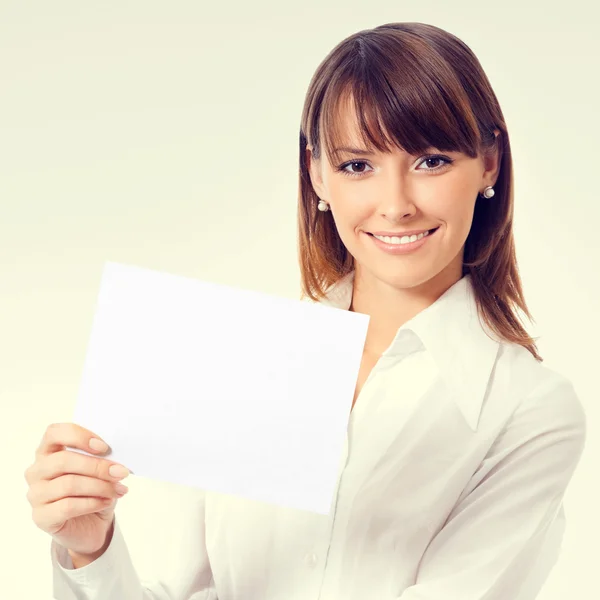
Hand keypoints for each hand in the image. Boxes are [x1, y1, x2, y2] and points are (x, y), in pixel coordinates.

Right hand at [24, 423, 130, 556]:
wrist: (90, 525)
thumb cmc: (94, 490)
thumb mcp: (100, 469)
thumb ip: (101, 457)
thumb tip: (116, 456)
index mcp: (48, 451)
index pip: (54, 433)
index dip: (79, 436)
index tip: (104, 447)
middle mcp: (37, 471)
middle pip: (63, 460)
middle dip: (97, 466)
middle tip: (121, 472)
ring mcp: (36, 494)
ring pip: (68, 484)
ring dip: (100, 486)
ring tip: (118, 489)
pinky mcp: (41, 517)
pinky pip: (67, 506)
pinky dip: (93, 502)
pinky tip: (107, 502)